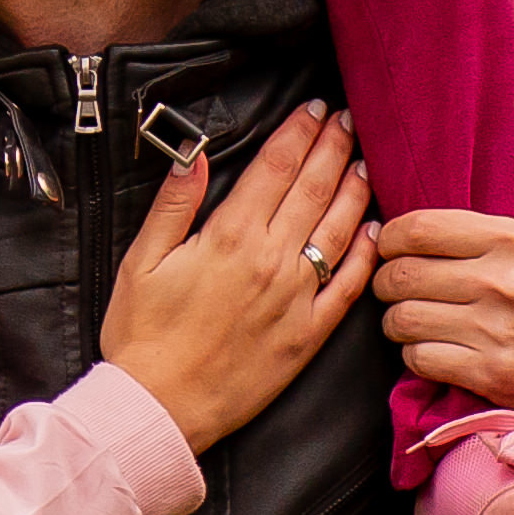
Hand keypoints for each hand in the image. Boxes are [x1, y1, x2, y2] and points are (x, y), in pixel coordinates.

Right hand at [98, 101, 379, 452]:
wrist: (160, 406)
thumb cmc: (142, 334)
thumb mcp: (140, 261)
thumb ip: (172, 205)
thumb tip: (195, 155)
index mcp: (229, 238)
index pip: (274, 169)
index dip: (297, 133)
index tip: (312, 108)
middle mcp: (271, 262)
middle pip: (313, 190)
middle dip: (332, 148)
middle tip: (347, 119)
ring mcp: (296, 299)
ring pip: (337, 231)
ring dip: (354, 190)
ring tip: (364, 160)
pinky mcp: (308, 334)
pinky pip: (348, 288)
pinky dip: (364, 254)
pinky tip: (373, 231)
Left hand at [374, 159, 513, 459]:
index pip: (420, 227)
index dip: (391, 236)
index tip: (391, 245)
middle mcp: (506, 282)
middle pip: (402, 274)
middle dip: (386, 282)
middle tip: (392, 287)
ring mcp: (500, 331)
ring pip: (403, 319)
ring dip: (396, 322)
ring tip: (406, 320)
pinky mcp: (495, 375)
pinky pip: (420, 359)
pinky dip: (415, 357)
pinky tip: (428, 352)